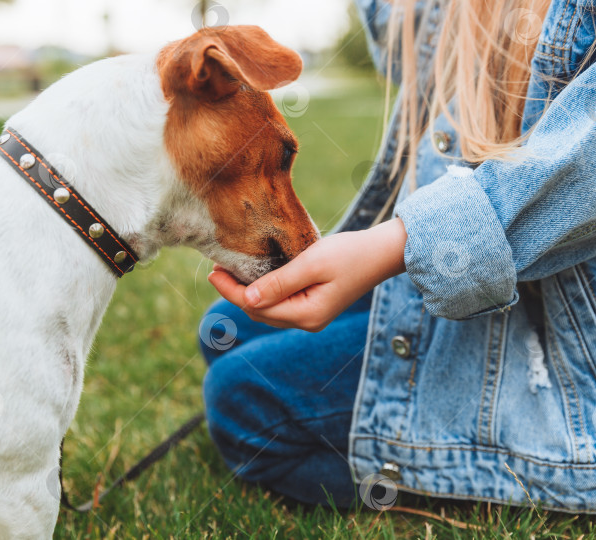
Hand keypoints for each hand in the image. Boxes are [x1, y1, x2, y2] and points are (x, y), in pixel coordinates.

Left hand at [208, 217, 408, 331]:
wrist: (383, 253)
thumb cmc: (350, 254)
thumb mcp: (312, 263)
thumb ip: (279, 282)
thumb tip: (248, 298)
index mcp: (306, 315)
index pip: (256, 307)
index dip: (231, 291)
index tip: (213, 271)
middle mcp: (307, 322)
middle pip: (259, 312)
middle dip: (235, 293)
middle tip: (216, 267)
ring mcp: (311, 316)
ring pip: (268, 310)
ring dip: (247, 293)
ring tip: (229, 270)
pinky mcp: (314, 306)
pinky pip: (280, 304)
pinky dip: (263, 292)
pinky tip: (254, 275)